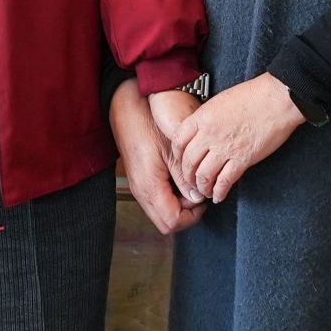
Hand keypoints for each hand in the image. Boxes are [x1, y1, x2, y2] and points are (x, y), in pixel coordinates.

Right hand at [110, 81, 204, 234]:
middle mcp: (141, 192)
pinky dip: (170, 196)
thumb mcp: (173, 149)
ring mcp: (138, 187)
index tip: (204, 199)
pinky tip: (179, 177)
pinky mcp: (139, 179)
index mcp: (149, 187)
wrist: (125, 107)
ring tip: (190, 183)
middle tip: (199, 193)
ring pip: (161, 212)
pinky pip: (156, 199)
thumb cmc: (148, 123)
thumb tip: (197, 198)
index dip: (192, 216)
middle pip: (165, 223)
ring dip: (179, 205)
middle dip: (186, 214)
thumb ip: (184, 178)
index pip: (173, 222)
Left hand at [172, 72, 305, 203]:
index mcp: (202, 117)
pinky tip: (219, 195)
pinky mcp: (242, 159)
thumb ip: (207, 118)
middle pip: (188, 162)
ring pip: (204, 175)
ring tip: (205, 191)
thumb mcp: (220, 102)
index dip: (178, 155)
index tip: (182, 162)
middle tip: (192, 181)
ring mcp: (225, 148)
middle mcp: (209, 134)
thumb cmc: (252, 96)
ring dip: (202, 187)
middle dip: (188, 176)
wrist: (277, 98)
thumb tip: (201, 133)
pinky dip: (219, 192)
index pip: (178, 141)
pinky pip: (224, 181)